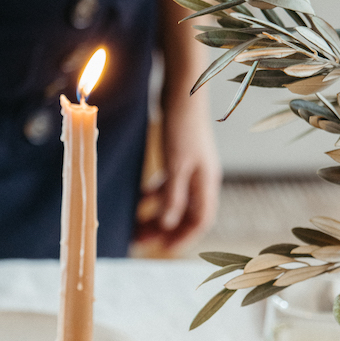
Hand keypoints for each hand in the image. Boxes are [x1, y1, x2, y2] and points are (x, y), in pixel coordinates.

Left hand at [135, 89, 220, 251]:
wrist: (183, 90)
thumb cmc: (182, 126)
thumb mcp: (176, 164)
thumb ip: (173, 195)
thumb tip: (168, 225)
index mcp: (206, 182)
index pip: (200, 220)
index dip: (183, 237)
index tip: (162, 250)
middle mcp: (201, 178)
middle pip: (185, 214)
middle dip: (164, 230)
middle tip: (139, 242)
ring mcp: (190, 168)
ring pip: (173, 201)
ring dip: (155, 215)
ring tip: (134, 227)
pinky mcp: (178, 157)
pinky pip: (166, 185)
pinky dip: (153, 196)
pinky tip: (137, 201)